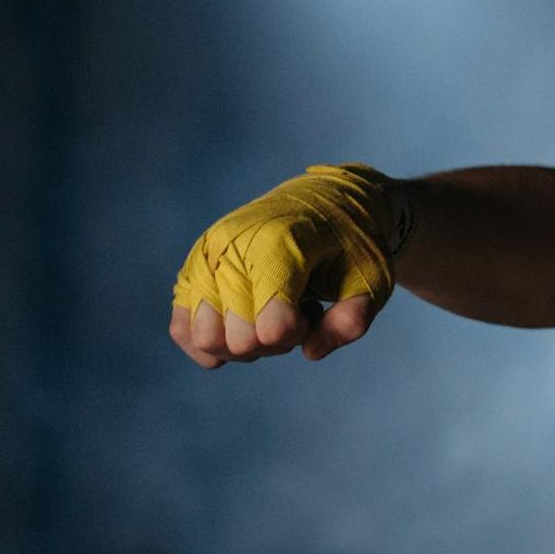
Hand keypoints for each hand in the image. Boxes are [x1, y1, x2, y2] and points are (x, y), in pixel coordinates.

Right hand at [169, 163, 400, 368]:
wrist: (325, 201)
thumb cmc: (350, 243)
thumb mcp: (371, 279)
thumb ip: (352, 320)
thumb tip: (311, 352)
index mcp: (277, 244)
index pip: (271, 327)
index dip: (298, 332)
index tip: (314, 310)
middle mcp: (230, 247)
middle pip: (240, 341)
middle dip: (276, 342)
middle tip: (298, 309)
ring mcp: (204, 258)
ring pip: (206, 339)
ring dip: (243, 342)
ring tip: (269, 310)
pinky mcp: (190, 271)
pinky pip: (183, 330)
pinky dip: (215, 341)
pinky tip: (246, 320)